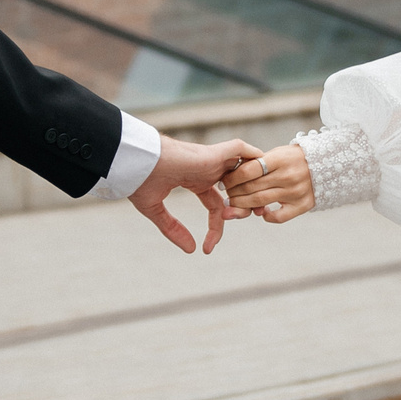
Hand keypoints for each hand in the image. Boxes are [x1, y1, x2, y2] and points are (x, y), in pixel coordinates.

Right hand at [128, 136, 258, 254]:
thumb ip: (173, 229)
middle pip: (235, 188)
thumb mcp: (156, 209)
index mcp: (193, 180)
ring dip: (254, 184)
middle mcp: (206, 170)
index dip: (215, 227)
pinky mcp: (214, 152)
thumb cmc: (140, 180)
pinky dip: (254, 156)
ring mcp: (211, 160)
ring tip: (264, 204)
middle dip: (248, 203)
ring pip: (242, 169)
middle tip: (259, 216)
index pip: (215, 206)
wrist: (136, 161)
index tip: (208, 249)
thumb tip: (192, 249)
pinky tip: (263, 170)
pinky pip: (241, 149)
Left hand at [225, 143, 314, 222]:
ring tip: (234, 204)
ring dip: (243, 205)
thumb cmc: (293, 158)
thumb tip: (231, 176)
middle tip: (225, 195)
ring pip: (260, 202)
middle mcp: (288, 176)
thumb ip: (257, 164)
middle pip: (252, 188)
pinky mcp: (303, 205)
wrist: (327, 164)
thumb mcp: (277, 153)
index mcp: (280, 159)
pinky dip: (267, 216)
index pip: (248, 170)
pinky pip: (279, 217)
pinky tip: (261, 212)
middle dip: (234, 193)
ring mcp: (296, 192)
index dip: (232, 178)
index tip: (223, 182)